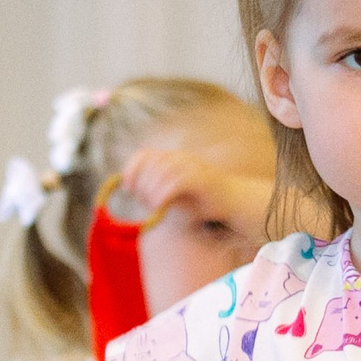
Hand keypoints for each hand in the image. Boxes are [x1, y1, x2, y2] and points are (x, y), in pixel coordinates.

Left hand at [116, 146, 269, 232]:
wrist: (233, 203)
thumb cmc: (202, 202)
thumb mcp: (174, 195)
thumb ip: (155, 191)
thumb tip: (133, 191)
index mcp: (173, 159)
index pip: (144, 155)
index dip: (131, 169)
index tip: (127, 187)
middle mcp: (181, 158)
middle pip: (150, 164)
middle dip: (141, 184)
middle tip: (144, 202)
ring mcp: (192, 166)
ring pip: (160, 172)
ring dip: (150, 190)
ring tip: (152, 206)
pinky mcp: (201, 178)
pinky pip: (175, 182)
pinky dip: (163, 194)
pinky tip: (160, 206)